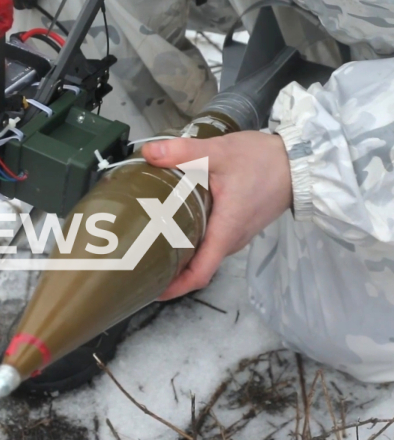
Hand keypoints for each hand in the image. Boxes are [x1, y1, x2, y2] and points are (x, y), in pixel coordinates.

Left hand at [142, 131, 292, 300]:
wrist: (301, 160)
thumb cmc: (264, 160)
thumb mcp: (219, 152)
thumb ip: (183, 152)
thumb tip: (149, 151)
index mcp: (226, 231)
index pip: (200, 274)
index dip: (174, 287)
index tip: (151, 288)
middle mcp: (232, 240)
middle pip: (197, 267)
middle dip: (169, 271)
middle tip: (139, 264)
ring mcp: (237, 235)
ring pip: (204, 254)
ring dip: (180, 256)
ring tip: (150, 246)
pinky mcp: (239, 226)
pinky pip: (212, 242)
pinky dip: (192, 241)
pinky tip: (174, 227)